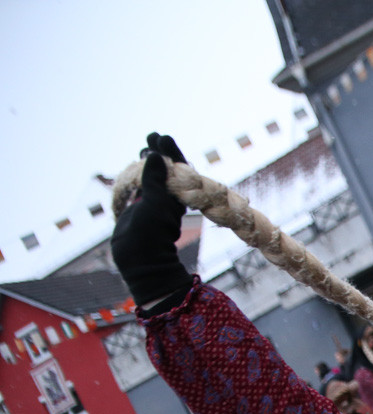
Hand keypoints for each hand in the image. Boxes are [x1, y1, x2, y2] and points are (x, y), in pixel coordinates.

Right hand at [110, 133, 193, 307]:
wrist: (140, 259)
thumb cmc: (152, 233)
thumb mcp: (155, 204)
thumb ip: (155, 180)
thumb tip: (155, 155)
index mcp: (179, 196)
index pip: (179, 168)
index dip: (171, 152)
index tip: (162, 138)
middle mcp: (169, 197)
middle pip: (167, 169)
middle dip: (160, 153)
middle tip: (152, 137)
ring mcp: (155, 202)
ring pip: (154, 176)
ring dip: (149, 161)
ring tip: (145, 146)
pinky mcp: (141, 207)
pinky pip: (142, 187)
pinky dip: (139, 175)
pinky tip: (136, 165)